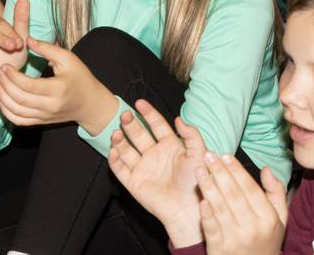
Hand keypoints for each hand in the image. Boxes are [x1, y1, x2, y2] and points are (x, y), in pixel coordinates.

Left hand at [0, 36, 116, 130]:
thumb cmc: (80, 77)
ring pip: (17, 112)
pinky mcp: (41, 122)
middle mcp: (51, 106)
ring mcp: (45, 116)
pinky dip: (7, 112)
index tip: (4, 65)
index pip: (28, 85)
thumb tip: (27, 39)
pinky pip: (20, 121)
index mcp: (58, 89)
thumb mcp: (68, 59)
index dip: (12, 76)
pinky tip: (1, 99)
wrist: (90, 104)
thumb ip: (47, 48)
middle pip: (20, 99)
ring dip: (2, 97)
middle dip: (4, 84)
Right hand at [108, 100, 206, 247]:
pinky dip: (114, 159)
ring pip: (125, 149)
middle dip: (130, 124)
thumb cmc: (197, 183)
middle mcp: (154, 155)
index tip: (139, 103)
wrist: (190, 210)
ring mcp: (142, 168)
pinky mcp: (133, 182)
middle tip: (125, 115)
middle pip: (138, 134)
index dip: (148, 113)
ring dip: (119, 140)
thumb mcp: (199, 155)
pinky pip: (119, 168)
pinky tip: (114, 151)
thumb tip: (179, 119)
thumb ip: (192, 136)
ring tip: (117, 133)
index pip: (156, 125)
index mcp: (170, 147)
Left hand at [196, 153, 286, 254]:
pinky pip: (212, 229)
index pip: (251, 189)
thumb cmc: (264, 239)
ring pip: (221, 209)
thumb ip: (275, 193)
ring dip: (209, 187)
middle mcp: (253, 228)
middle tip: (208, 155)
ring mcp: (235, 238)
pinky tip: (200, 200)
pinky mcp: (219, 248)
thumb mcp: (278, 219)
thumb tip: (267, 169)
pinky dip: (207, 215)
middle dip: (220, 173)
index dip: (237, 171)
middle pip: (234, 195)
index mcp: (268, 218)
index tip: (225, 155)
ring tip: (199, 170)